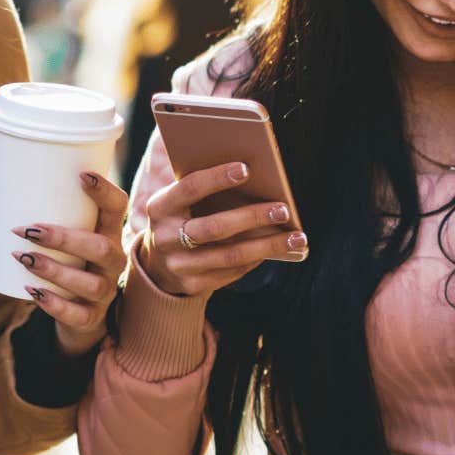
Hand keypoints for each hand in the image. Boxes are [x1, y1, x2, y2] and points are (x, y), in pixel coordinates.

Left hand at [1, 172, 131, 357]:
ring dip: (54, 270)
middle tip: (27, 230)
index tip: (81, 176)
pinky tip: (32, 292)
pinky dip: (55, 305)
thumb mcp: (55, 239)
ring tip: (23, 259)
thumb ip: (25, 215)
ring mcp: (105, 291)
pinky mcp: (92, 317)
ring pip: (89, 283)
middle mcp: (113, 260)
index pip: (117, 207)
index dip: (104, 191)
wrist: (80, 312)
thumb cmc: (64, 260)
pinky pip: (78, 314)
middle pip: (100, 248)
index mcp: (107, 232)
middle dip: (63, 238)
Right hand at [140, 161, 305, 297]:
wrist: (157, 265)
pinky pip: (232, 272)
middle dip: (253, 217)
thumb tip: (250, 173)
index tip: (246, 169)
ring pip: (230, 256)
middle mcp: (165, 238)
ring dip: (268, 246)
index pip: (190, 189)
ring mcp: (178, 265)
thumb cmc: (181, 218)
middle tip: (284, 210)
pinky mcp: (192, 284)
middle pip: (215, 228)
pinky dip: (257, 259)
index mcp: (160, 207)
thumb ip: (203, 188)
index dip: (217, 178)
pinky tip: (276, 249)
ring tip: (297, 237)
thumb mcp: (180, 201)